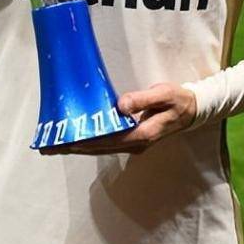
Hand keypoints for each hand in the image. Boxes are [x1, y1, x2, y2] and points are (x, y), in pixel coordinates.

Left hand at [40, 83, 196, 155]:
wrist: (193, 110)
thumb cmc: (178, 100)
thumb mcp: (163, 94)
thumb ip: (142, 99)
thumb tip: (120, 105)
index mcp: (143, 134)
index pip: (110, 140)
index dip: (87, 141)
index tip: (67, 140)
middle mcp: (136, 144)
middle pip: (100, 149)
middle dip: (75, 147)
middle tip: (50, 148)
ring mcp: (134, 144)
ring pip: (102, 149)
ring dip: (80, 148)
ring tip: (56, 146)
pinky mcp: (132, 140)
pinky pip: (107, 144)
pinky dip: (90, 143)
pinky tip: (77, 140)